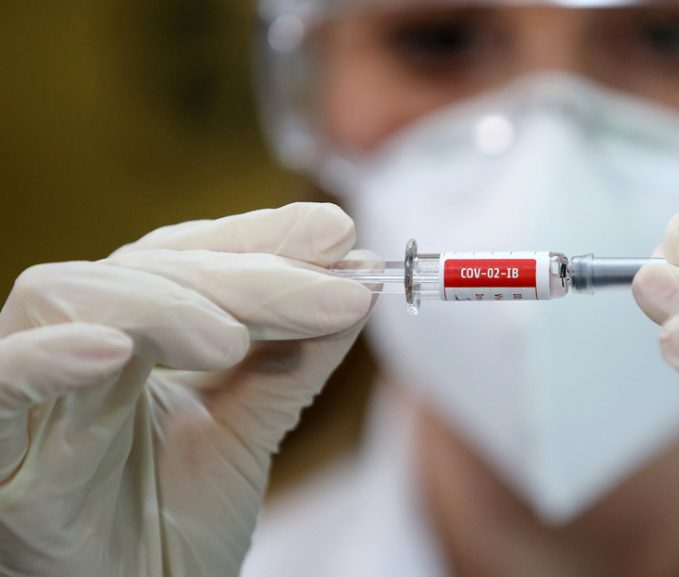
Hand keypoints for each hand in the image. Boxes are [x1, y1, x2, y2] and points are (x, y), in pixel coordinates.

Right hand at [0, 203, 372, 576]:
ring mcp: (27, 395)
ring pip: (64, 300)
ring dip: (160, 306)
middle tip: (334, 293)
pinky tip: (110, 352)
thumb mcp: (250, 431)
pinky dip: (44, 359)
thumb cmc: (174, 524)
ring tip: (232, 339)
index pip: (184, 254)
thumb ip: (294, 358)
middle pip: (141, 270)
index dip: (256, 240)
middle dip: (244, 276)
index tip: (340, 239)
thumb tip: (359, 280)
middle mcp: (71, 345)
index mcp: (129, 331)